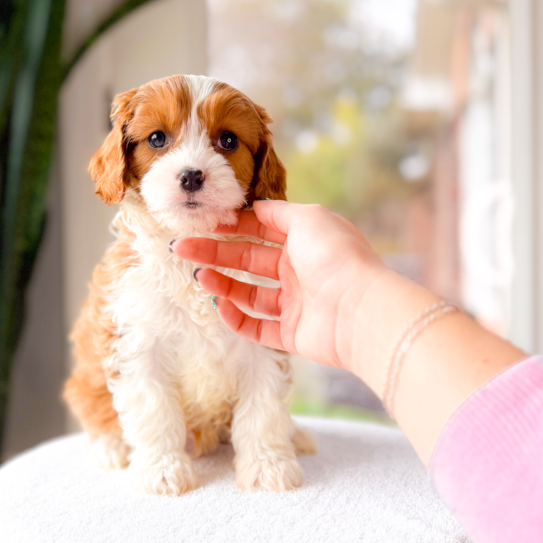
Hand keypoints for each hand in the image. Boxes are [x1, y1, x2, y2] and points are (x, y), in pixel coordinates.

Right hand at [175, 199, 523, 463]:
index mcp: (306, 240)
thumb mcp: (308, 219)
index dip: (232, 226)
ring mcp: (297, 304)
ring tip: (200, 279)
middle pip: (249, 260)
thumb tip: (255, 206)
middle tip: (182, 250)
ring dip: (223, 284)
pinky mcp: (293, 335)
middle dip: (216, 254)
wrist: (361, 311)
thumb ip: (278, 212)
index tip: (203, 223)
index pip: (261, 229)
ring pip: (251, 293)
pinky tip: (221, 306)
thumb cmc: (337, 258)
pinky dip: (238, 318)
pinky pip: (259, 327)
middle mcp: (301, 270)